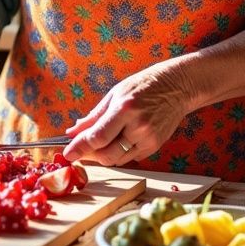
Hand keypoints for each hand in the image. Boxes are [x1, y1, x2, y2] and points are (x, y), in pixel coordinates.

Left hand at [62, 61, 187, 166]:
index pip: (97, 136)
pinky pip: (130, 158)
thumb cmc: (143, 86)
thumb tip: (73, 131)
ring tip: (99, 142)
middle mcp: (138, 126)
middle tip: (80, 149)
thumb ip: (94, 116)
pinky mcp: (155, 146)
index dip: (80, 147)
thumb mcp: (115, 94)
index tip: (68, 153)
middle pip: (106, 154)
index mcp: (124, 108)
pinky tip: (120, 139)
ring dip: (103, 155)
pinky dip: (119, 153)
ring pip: (117, 159)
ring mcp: (148, 138)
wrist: (176, 87)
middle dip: (89, 154)